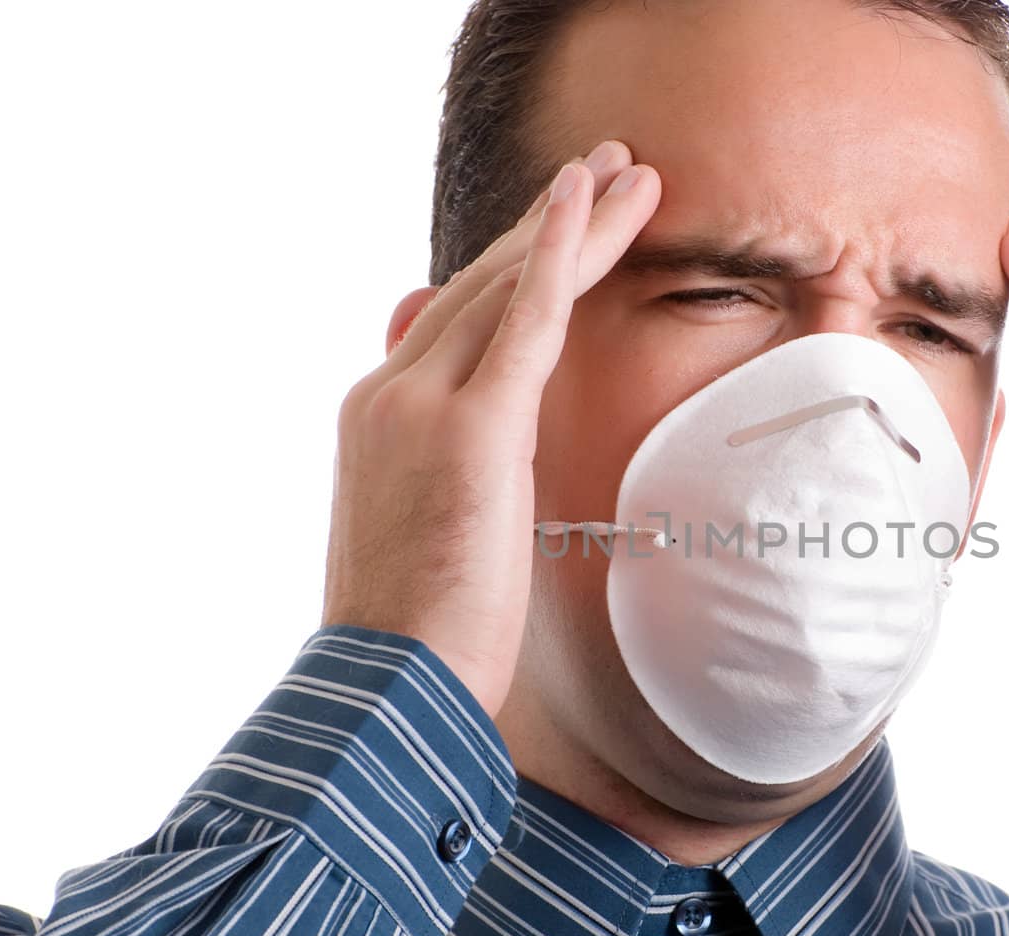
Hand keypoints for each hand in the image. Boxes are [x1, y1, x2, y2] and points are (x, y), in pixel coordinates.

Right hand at [322, 140, 659, 716]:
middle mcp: (389, 392)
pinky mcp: (468, 429)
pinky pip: (524, 320)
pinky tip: (591, 198)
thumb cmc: (418, 638)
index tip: (557, 226)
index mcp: (380, 417)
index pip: (455, 320)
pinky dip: (560, 253)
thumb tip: (486, 436)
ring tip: (629, 171)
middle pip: (483, 286)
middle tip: (607, 168)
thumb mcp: (427, 535)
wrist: (384, 695)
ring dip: (574, 223)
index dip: (513, 266)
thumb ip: (454, 467)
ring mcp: (420, 404)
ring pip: (508, 287)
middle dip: (550, 225)